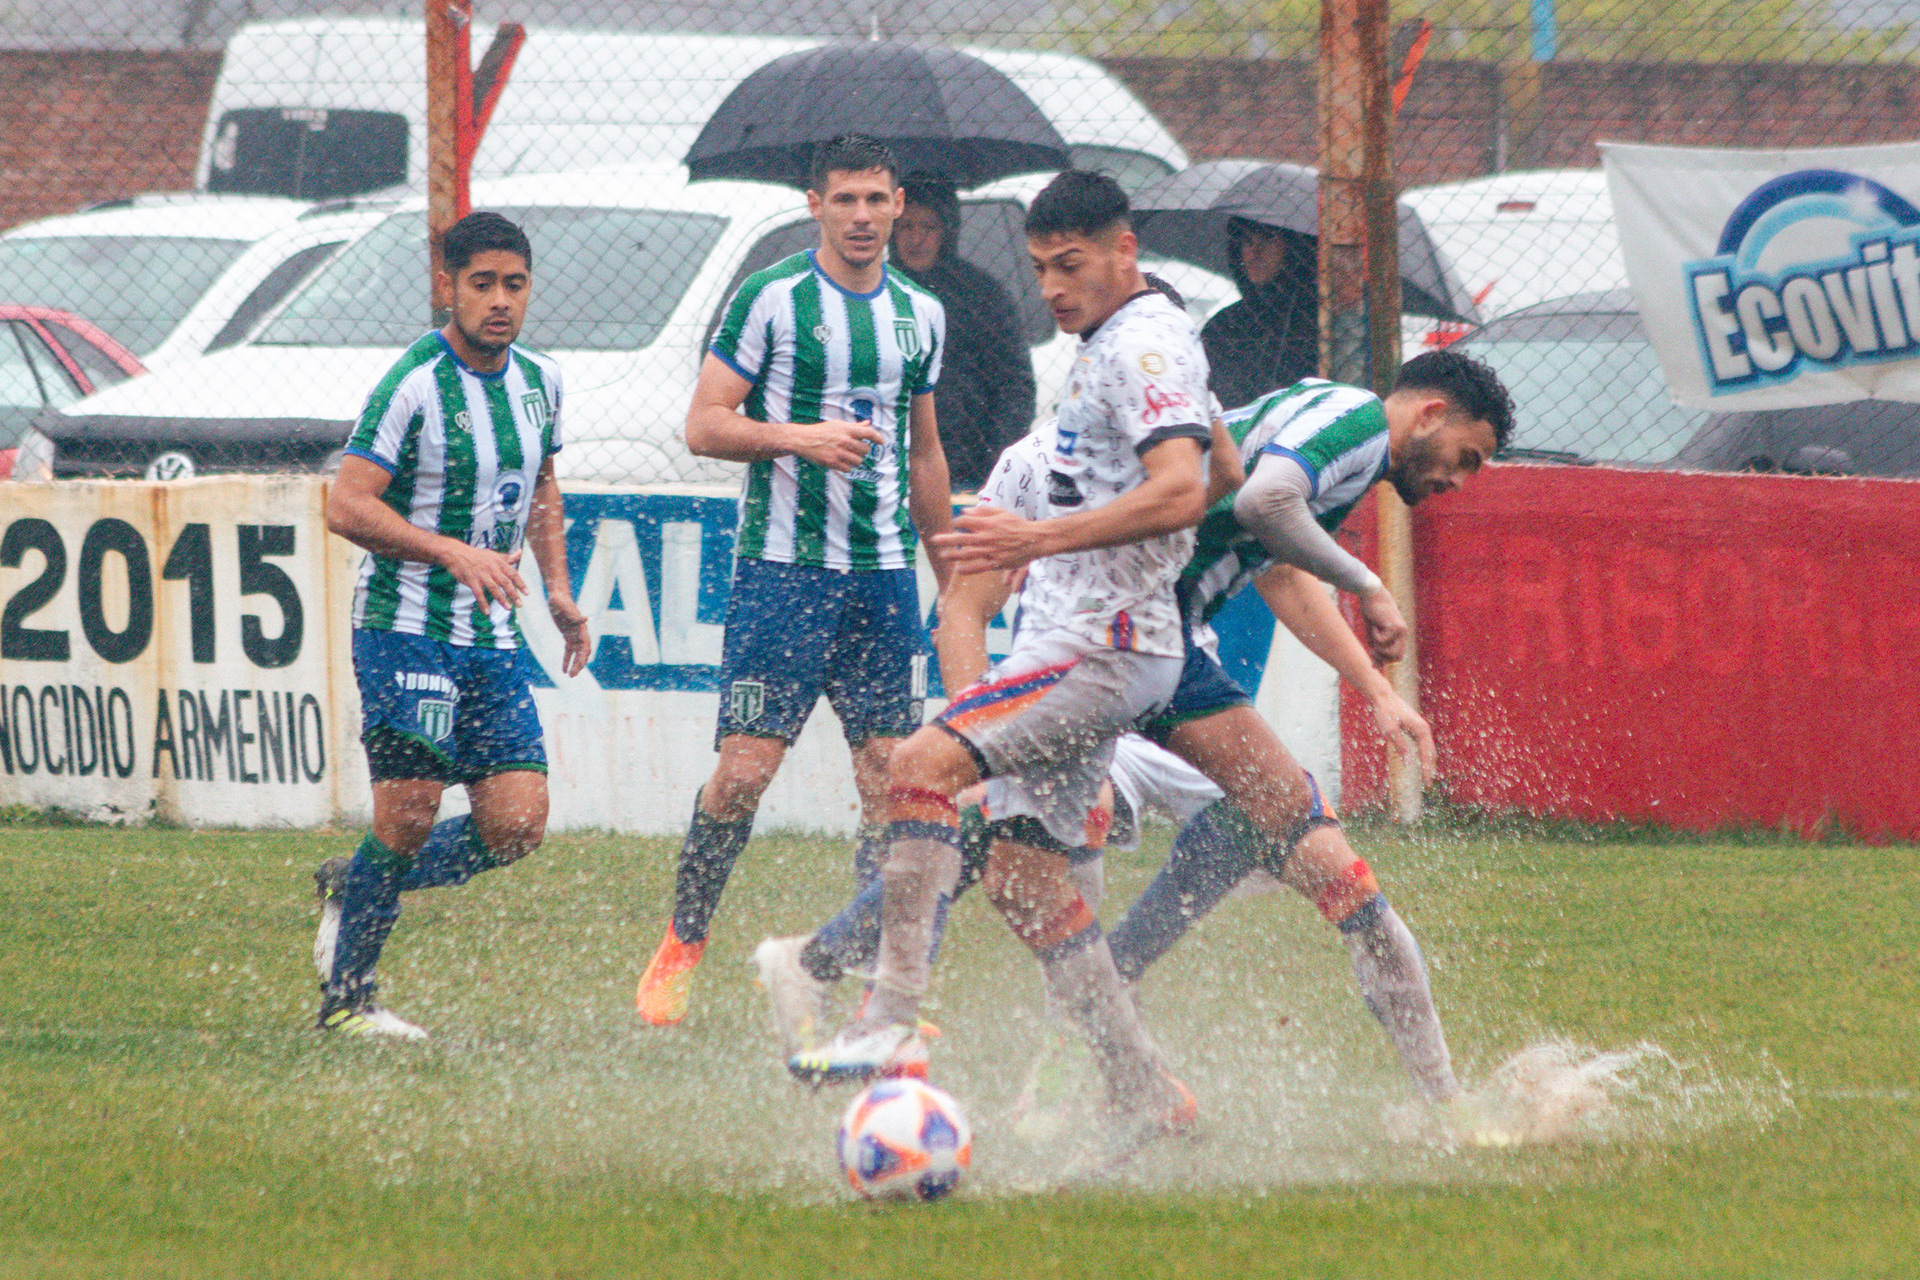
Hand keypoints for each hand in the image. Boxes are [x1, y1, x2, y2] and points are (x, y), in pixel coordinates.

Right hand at [440, 542, 525, 611]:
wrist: (456, 553)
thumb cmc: (476, 555)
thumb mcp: (493, 554)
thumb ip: (507, 557)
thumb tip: (520, 552)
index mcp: (498, 562)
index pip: (512, 573)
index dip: (520, 583)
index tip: (527, 593)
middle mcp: (491, 568)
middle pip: (505, 582)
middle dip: (513, 594)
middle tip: (520, 604)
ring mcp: (481, 574)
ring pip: (494, 588)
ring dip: (502, 599)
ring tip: (508, 608)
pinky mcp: (471, 580)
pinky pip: (478, 594)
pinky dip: (483, 603)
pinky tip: (487, 612)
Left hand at [549, 595, 590, 677]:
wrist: (557, 597)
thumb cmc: (560, 601)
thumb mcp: (565, 607)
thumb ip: (574, 615)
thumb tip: (586, 619)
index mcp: (581, 628)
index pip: (586, 645)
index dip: (583, 656)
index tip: (579, 666)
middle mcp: (580, 633)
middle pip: (582, 652)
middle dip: (579, 664)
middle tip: (573, 675)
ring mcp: (574, 635)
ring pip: (576, 654)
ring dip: (574, 665)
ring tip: (570, 676)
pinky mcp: (567, 636)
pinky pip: (568, 651)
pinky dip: (566, 660)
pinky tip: (563, 670)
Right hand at [784, 419, 885, 471]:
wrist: (803, 439)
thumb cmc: (822, 431)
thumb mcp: (838, 424)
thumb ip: (854, 426)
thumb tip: (868, 424)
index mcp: (847, 429)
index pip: (869, 433)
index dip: (878, 438)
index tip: (881, 442)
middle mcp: (844, 440)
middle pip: (865, 450)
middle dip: (862, 450)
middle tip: (855, 449)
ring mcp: (838, 452)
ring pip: (858, 461)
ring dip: (855, 460)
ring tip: (847, 456)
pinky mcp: (832, 463)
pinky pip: (848, 469)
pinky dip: (847, 466)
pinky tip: (840, 461)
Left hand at [933, 505, 1048, 575]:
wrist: (1034, 539)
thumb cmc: (1017, 524)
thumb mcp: (1000, 512)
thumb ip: (982, 511)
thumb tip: (964, 511)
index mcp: (987, 523)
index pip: (965, 522)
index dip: (957, 523)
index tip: (955, 524)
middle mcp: (987, 537)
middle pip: (963, 538)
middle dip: (947, 539)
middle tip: (934, 540)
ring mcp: (991, 551)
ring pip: (968, 554)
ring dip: (954, 555)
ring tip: (942, 555)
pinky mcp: (997, 562)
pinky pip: (980, 567)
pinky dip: (969, 569)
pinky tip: (959, 570)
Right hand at [1356, 585, 1408, 665]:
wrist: (1372, 595)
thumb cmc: (1372, 614)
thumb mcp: (1372, 635)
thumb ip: (1376, 650)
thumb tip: (1376, 667)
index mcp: (1400, 636)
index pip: (1397, 657)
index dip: (1385, 659)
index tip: (1373, 653)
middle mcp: (1404, 634)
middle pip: (1397, 657)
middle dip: (1383, 657)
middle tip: (1372, 648)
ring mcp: (1401, 630)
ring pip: (1392, 652)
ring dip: (1379, 647)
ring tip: (1374, 634)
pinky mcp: (1395, 626)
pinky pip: (1383, 641)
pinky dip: (1376, 635)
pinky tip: (1375, 624)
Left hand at [1369, 688, 1435, 785]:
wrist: (1382, 696)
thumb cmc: (1385, 712)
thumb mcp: (1390, 731)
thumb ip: (1401, 746)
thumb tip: (1408, 763)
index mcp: (1421, 730)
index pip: (1428, 754)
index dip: (1428, 769)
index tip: (1427, 782)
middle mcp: (1423, 729)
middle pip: (1430, 752)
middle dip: (1429, 768)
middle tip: (1427, 784)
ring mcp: (1419, 727)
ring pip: (1427, 748)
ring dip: (1426, 762)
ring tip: (1425, 775)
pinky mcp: (1414, 727)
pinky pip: (1421, 744)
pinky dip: (1421, 754)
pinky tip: (1417, 761)